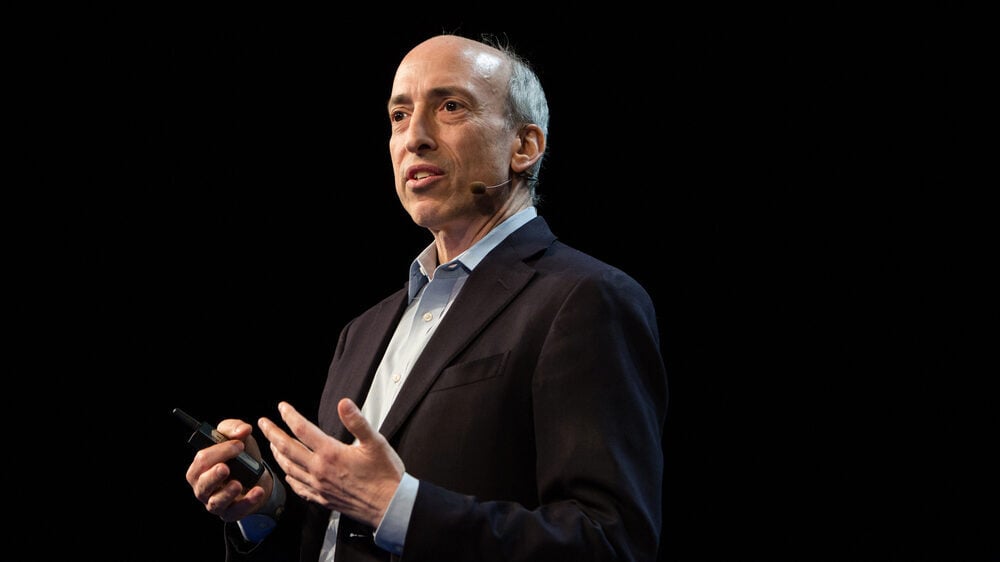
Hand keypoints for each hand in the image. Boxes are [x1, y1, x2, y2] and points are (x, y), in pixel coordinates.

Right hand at [184, 418, 272, 522]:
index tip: (238, 445)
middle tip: (226, 467)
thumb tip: (243, 430)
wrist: (258, 477)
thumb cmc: (242, 457)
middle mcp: (203, 486)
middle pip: (202, 483)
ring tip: (238, 484)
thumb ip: (235, 428)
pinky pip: (236, 511)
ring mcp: (215, 502)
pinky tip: (257, 492)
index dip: (218, 452)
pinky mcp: (230, 513)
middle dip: (214, 475)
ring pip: (215, 502)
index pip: (201, 460)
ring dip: (226, 493)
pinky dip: (247, 502)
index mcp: (200, 467)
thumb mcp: (238, 438)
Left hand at [258, 399, 404, 526]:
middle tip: (262, 423)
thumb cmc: (385, 474)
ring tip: (271, 444)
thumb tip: (343, 403)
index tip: (282, 406)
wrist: (389, 506)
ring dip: (277, 454)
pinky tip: (287, 473)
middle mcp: (320, 470)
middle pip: (287, 448)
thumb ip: (357, 421)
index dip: (289, 415)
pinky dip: (288, 477)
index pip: (302, 429)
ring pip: (288, 468)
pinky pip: (298, 487)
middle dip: (272, 434)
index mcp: (331, 453)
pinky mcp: (322, 498)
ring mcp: (319, 486)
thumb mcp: (375, 442)